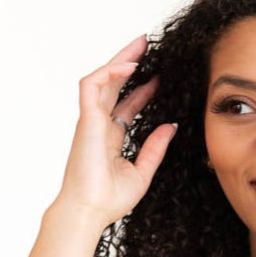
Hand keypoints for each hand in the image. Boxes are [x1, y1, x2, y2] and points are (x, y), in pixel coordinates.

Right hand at [56, 33, 176, 226]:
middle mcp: (98, 125)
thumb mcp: (142, 172)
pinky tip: (131, 67)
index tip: (159, 77)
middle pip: (113, 85)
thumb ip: (155, 148)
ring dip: (120, 60)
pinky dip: (110, 72)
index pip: (126, 106)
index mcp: (110, 138)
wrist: (89, 212)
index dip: (142, 90)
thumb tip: (170, 126)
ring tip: (141, 45)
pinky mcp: (85, 119)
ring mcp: (90, 121)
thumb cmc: (109, 200)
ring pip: (102, 78)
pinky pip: (92, 85)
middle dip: (129, 63)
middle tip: (148, 45)